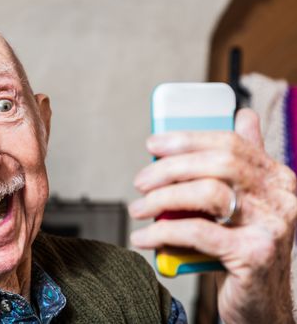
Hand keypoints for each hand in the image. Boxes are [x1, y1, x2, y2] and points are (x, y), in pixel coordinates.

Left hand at [129, 109, 296, 322]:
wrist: (259, 304)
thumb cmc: (241, 248)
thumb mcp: (245, 204)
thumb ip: (242, 164)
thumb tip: (242, 115)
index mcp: (277, 178)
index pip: (230, 143)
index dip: (187, 139)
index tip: (152, 144)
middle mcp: (281, 198)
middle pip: (218, 164)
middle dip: (169, 169)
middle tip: (140, 182)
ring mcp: (272, 227)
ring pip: (208, 194)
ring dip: (162, 199)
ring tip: (138, 209)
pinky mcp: (254, 255)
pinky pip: (198, 233)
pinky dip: (163, 231)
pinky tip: (142, 236)